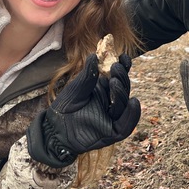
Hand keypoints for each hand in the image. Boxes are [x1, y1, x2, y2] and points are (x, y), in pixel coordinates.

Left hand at [26, 53, 140, 167]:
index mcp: (104, 89)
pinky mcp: (112, 133)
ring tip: (114, 82)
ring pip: (123, 104)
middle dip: (121, 77)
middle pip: (122, 88)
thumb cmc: (64, 108)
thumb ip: (87, 76)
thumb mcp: (75, 89)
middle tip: (115, 67)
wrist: (54, 130)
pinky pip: (126, 125)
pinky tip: (133, 102)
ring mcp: (112, 117)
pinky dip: (132, 114)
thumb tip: (94, 56)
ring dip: (122, 92)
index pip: (117, 76)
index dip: (123, 66)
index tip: (123, 56)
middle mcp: (110, 102)